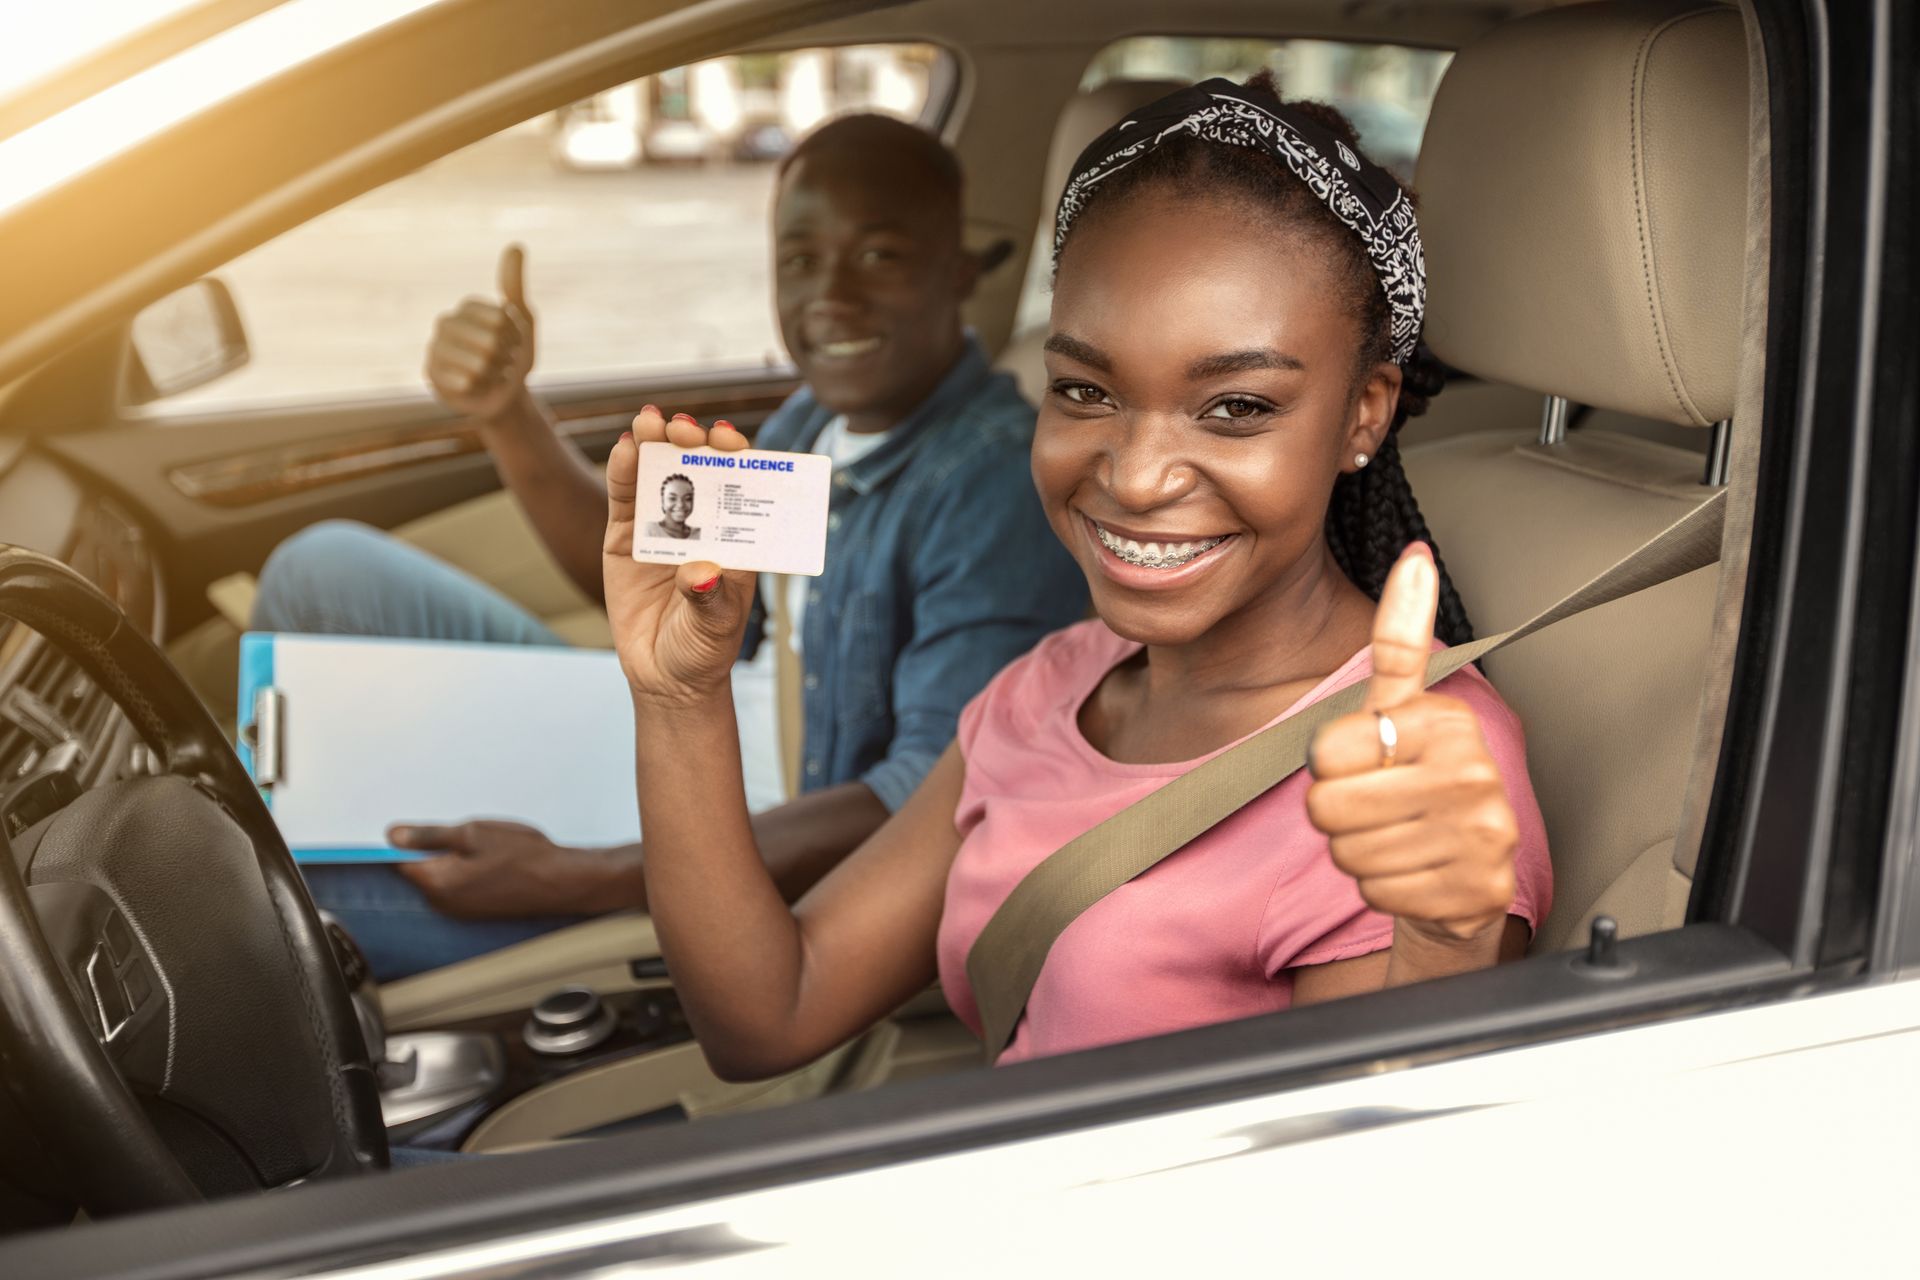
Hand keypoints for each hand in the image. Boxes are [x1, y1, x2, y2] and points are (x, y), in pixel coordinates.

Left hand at [389, 820, 636, 918]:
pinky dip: (465, 869)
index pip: (397, 860)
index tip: (416, 825)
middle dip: (431, 846)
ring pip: (440, 875)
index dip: (404, 839)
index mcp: (436, 882)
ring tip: (483, 844)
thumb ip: (429, 836)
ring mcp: (458, 909)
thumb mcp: (474, 833)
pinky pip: (456, 885)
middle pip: (419, 867)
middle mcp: (442, 902)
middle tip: (463, 829)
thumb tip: (392, 835)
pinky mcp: (474, 909)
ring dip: (451, 857)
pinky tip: (491, 858)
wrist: (561, 882)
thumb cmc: (523, 856)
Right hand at [424, 244, 536, 423]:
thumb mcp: (522, 320)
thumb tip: (515, 245)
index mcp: (468, 307)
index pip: (501, 320)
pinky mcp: (431, 375)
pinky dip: (480, 388)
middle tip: (502, 362)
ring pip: (478, 363)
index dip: (515, 338)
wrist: (504, 395)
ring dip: (495, 374)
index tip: (513, 343)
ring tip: (491, 374)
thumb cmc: (513, 356)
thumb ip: (514, 284)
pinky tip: (477, 387)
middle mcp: (446, 323)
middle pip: (490, 341)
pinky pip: (464, 382)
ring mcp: (435, 349)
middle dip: (506, 358)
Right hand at [603, 409, 756, 706]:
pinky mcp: (626, 537)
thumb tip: (700, 572)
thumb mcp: (715, 627)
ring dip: (656, 442)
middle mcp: (701, 523)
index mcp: (735, 537)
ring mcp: (662, 526)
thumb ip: (708, 598)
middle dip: (694, 442)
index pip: (741, 486)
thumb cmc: (703, 649)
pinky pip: (625, 498)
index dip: (736, 457)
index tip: (729, 441)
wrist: (665, 678)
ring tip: (651, 422)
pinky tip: (626, 448)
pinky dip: (624, 471)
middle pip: (700, 469)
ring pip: (659, 473)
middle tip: (685, 430)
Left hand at [1305, 544, 1519, 947]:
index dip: (1331, 765)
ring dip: (1358, 852)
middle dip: (1338, 814)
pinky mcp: (1472, 891)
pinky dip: (1383, 889)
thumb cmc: (1420, 781)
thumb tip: (1414, 558)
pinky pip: (1376, 892)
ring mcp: (1478, 836)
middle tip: (1378, 808)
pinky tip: (1414, 871)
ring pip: (1348, 852)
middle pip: (1328, 806)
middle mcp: (1471, 773)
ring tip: (1398, 837)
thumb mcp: (1403, 708)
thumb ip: (1400, 642)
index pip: (1325, 751)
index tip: (1370, 763)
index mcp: (1446, 722)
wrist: (1466, 872)